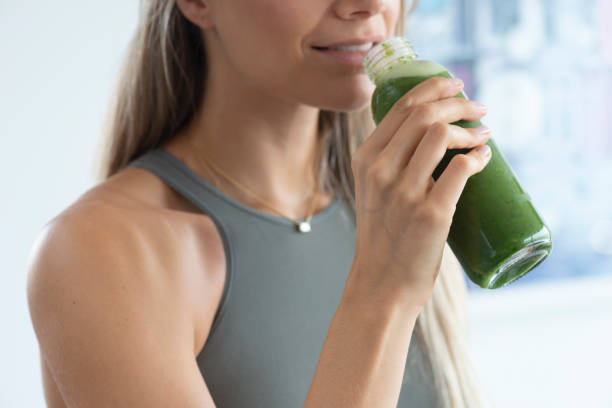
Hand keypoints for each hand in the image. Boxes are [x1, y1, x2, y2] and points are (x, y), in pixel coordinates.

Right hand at [348, 76, 491, 307]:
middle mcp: (380, 170)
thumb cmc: (383, 236)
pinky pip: (460, 168)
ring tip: (483, 135)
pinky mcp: (429, 213)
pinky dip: (477, 156)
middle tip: (478, 109)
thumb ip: (391, 162)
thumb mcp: (373, 191)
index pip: (401, 107)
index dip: (433, 88)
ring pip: (441, 134)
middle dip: (458, 102)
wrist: (381, 283)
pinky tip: (484, 158)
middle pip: (424, 114)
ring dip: (470, 128)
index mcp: (365, 159)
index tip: (455, 85)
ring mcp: (404, 192)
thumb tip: (436, 136)